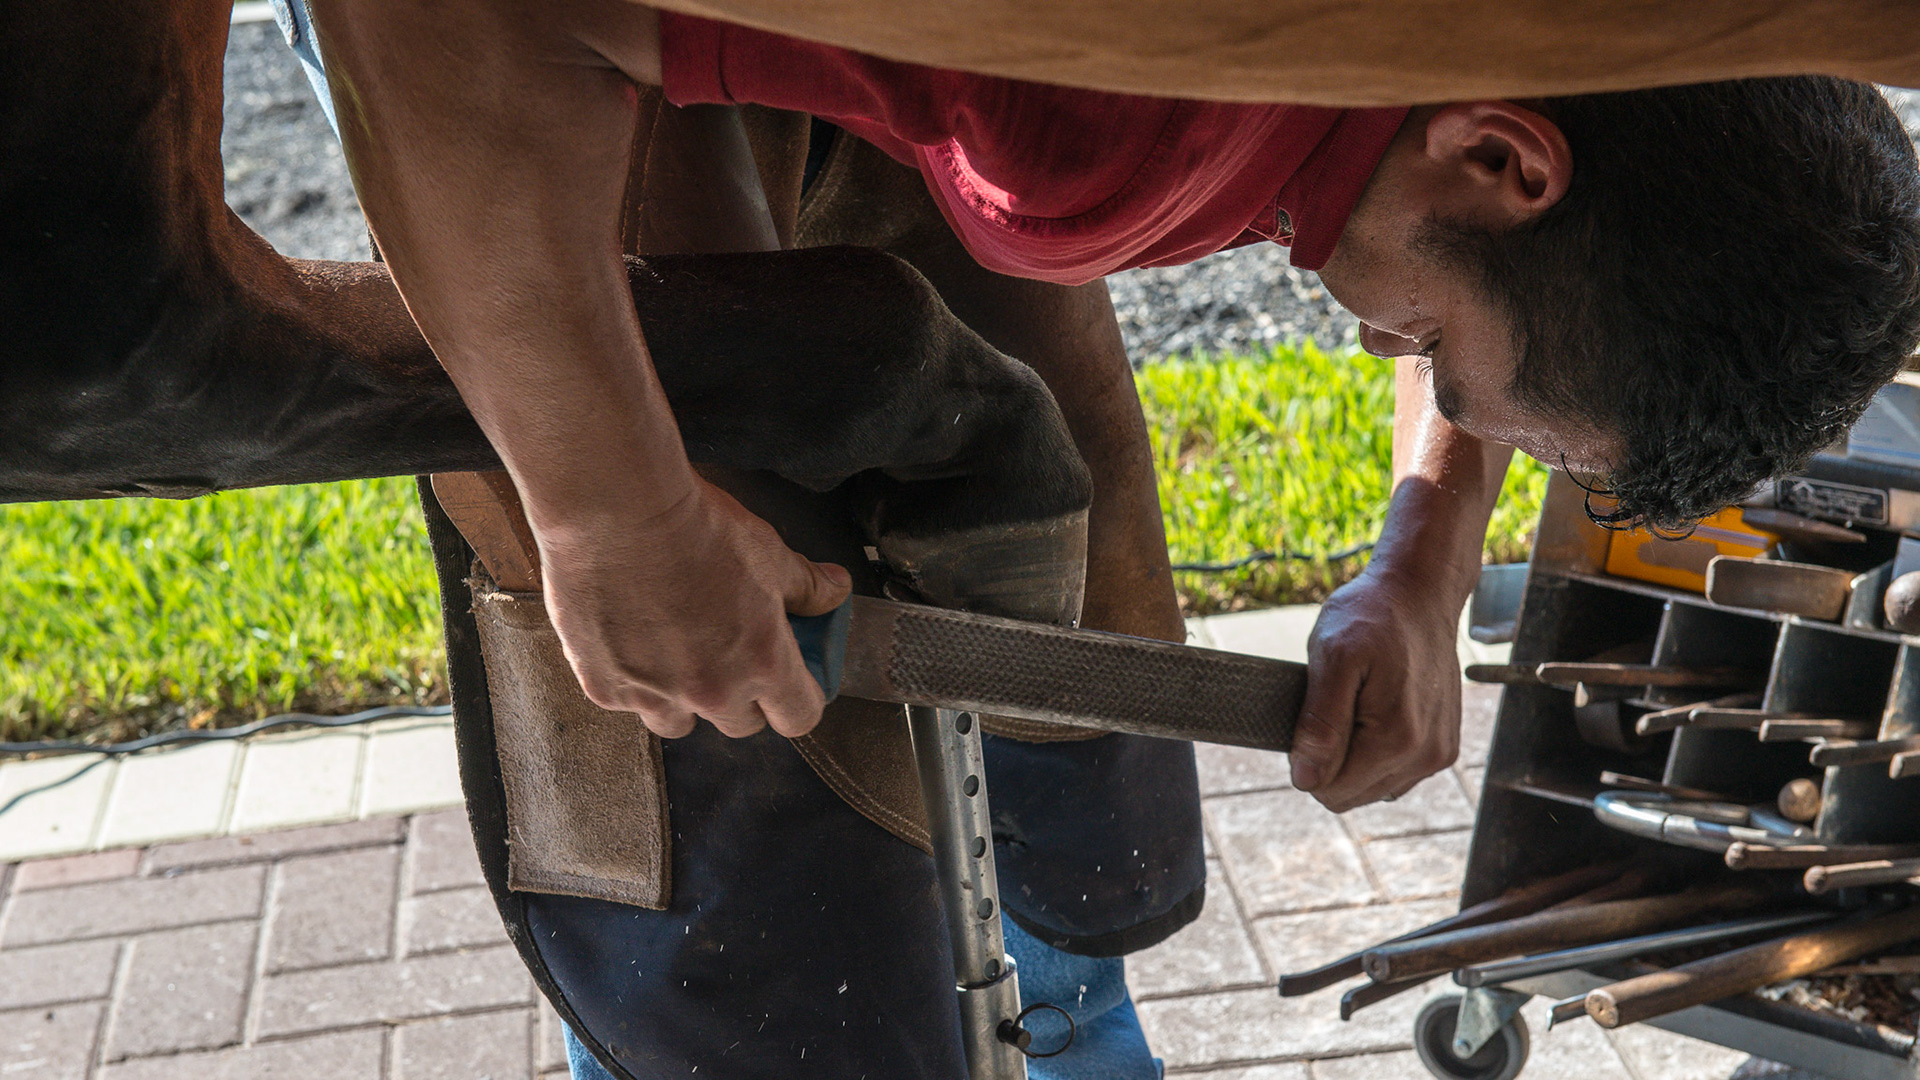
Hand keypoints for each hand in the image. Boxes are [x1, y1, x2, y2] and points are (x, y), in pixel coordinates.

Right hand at [535, 478, 852, 739]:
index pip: (799, 716)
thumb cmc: (696, 526)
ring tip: (674, 652)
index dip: (799, 699)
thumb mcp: (769, 551)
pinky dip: (631, 679)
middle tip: (730, 654)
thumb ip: (806, 585)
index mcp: (763, 663)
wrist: (619, 509)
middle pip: (740, 724)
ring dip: (683, 699)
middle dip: (742, 696)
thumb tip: (835, 590)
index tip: (792, 681)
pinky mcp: (604, 688)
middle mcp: (711, 691)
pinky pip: (627, 701)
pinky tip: (629, 638)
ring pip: (678, 723)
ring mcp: (655, 695)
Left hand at [1289, 565, 1463, 811]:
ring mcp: (1438, 754)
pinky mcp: (1444, 747)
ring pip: (1373, 787)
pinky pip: (1396, 773)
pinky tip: (1377, 710)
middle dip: (1331, 759)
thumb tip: (1306, 779)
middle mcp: (1426, 757)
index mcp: (1396, 740)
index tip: (1313, 715)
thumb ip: (1319, 724)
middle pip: (1351, 795)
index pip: (1330, 791)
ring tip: (1357, 703)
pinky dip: (1378, 750)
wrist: (1420, 593)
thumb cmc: (1371, 617)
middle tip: (1333, 704)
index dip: (1308, 759)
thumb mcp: (1331, 658)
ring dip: (1355, 755)